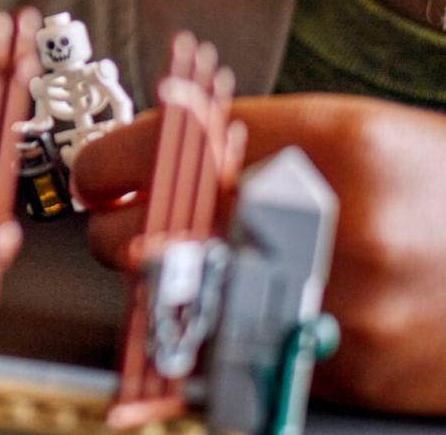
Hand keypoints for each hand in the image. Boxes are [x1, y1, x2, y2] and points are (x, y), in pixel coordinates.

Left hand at [74, 93, 445, 414]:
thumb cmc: (437, 186)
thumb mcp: (349, 132)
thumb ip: (247, 141)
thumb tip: (150, 157)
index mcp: (325, 142)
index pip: (164, 147)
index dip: (107, 163)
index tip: (92, 173)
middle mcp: (329, 223)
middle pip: (155, 233)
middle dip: (121, 232)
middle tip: (119, 225)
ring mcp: (342, 304)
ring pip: (187, 303)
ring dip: (163, 288)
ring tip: (175, 269)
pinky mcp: (354, 371)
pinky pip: (244, 355)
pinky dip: (222, 335)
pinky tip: (232, 311)